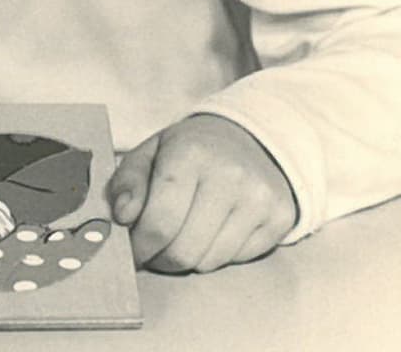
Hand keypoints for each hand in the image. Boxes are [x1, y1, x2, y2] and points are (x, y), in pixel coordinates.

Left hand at [106, 114, 296, 273]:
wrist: (252, 139)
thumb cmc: (192, 150)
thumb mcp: (152, 151)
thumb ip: (128, 180)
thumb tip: (122, 216)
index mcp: (190, 153)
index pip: (159, 221)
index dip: (139, 245)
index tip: (131, 250)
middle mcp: (229, 175)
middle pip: (183, 249)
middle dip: (159, 258)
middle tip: (151, 251)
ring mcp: (258, 199)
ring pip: (208, 261)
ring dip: (186, 259)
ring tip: (180, 238)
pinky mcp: (279, 218)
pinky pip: (235, 260)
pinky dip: (215, 255)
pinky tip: (211, 232)